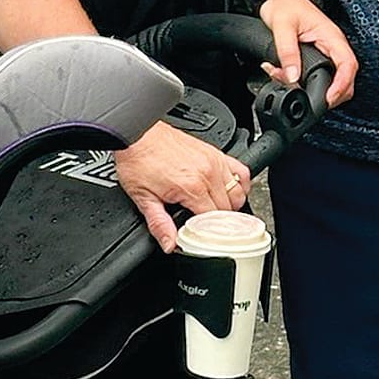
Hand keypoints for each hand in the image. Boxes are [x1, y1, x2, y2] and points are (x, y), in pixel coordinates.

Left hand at [114, 120, 251, 253]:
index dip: (208, 233)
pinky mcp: (215, 152)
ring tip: (216, 212)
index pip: (214, 220)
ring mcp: (214, 161)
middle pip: (229, 209)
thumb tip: (170, 244)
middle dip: (219, 222)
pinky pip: (241, 171)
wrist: (137, 133)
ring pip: (238, 192)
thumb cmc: (139, 160)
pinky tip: (230, 191)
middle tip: (206, 227)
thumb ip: (159, 224)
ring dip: (231, 205)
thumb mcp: (143, 198)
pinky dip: (241, 184)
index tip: (201, 237)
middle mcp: (207, 173)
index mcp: (192, 187)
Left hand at [258, 0, 357, 106]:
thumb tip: (292, 77)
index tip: (329, 98)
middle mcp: (333, 45)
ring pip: (333, 79)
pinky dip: (304, 81)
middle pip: (346, 77)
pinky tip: (288, 78)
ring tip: (293, 86)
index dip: (342, 85)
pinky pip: (318, 74)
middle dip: (334, 94)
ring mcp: (327, 51)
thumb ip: (287, 52)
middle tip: (316, 102)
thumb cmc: (285, 4)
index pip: (348, 65)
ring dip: (316, 88)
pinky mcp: (317, 55)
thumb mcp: (282, 27)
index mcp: (331, 36)